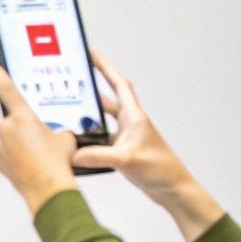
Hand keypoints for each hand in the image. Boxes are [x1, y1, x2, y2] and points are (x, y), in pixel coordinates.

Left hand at [0, 64, 79, 214]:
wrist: (49, 190)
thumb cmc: (57, 163)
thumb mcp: (66, 138)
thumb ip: (57, 129)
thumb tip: (57, 133)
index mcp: (23, 117)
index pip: (8, 89)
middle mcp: (7, 129)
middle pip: (15, 122)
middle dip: (26, 129)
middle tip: (43, 142)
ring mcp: (1, 147)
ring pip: (11, 140)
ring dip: (23, 145)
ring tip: (40, 158)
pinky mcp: (0, 163)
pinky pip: (9, 155)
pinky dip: (19, 159)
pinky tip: (32, 167)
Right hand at [70, 52, 194, 205]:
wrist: (172, 188)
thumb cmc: (160, 169)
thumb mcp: (126, 160)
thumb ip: (98, 156)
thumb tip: (74, 153)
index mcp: (134, 116)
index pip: (119, 84)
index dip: (105, 67)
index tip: (92, 54)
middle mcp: (130, 123)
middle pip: (107, 101)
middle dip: (90, 90)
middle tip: (73, 81)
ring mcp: (126, 137)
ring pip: (102, 121)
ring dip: (88, 117)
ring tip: (68, 111)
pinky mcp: (122, 151)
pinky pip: (101, 140)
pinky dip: (89, 140)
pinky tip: (77, 143)